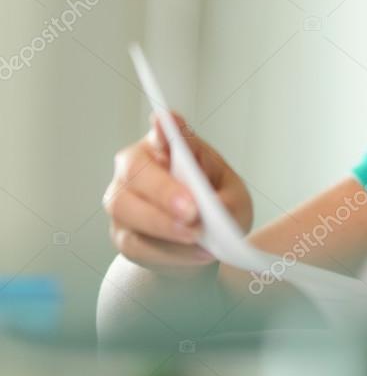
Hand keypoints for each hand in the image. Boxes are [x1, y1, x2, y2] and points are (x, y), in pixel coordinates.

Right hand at [104, 111, 252, 272]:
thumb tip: (213, 204)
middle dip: (164, 191)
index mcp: (167, 148)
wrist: (203, 248)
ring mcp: (123, 202)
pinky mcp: (123, 236)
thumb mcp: (233, 197)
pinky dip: (167, 252)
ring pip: (126, 208)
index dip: (162, 128)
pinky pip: (136, 244)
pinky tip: (195, 254)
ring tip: (196, 237)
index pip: (162, 132)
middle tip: (192, 211)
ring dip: (162, 224)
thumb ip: (225, 195)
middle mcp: (136, 169)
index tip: (165, 121)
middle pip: (135, 171)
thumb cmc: (217, 209)